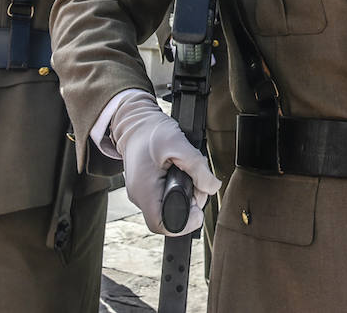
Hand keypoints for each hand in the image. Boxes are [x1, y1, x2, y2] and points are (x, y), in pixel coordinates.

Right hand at [107, 92, 220, 235]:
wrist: (134, 122)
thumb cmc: (151, 132)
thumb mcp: (178, 144)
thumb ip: (197, 167)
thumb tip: (211, 187)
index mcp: (144, 191)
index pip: (162, 225)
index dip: (185, 223)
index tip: (198, 209)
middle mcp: (140, 196)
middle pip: (169, 216)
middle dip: (190, 203)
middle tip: (199, 184)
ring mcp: (141, 193)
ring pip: (169, 206)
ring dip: (186, 194)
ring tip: (191, 173)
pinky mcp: (146, 187)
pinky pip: (165, 196)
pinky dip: (179, 188)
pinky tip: (183, 173)